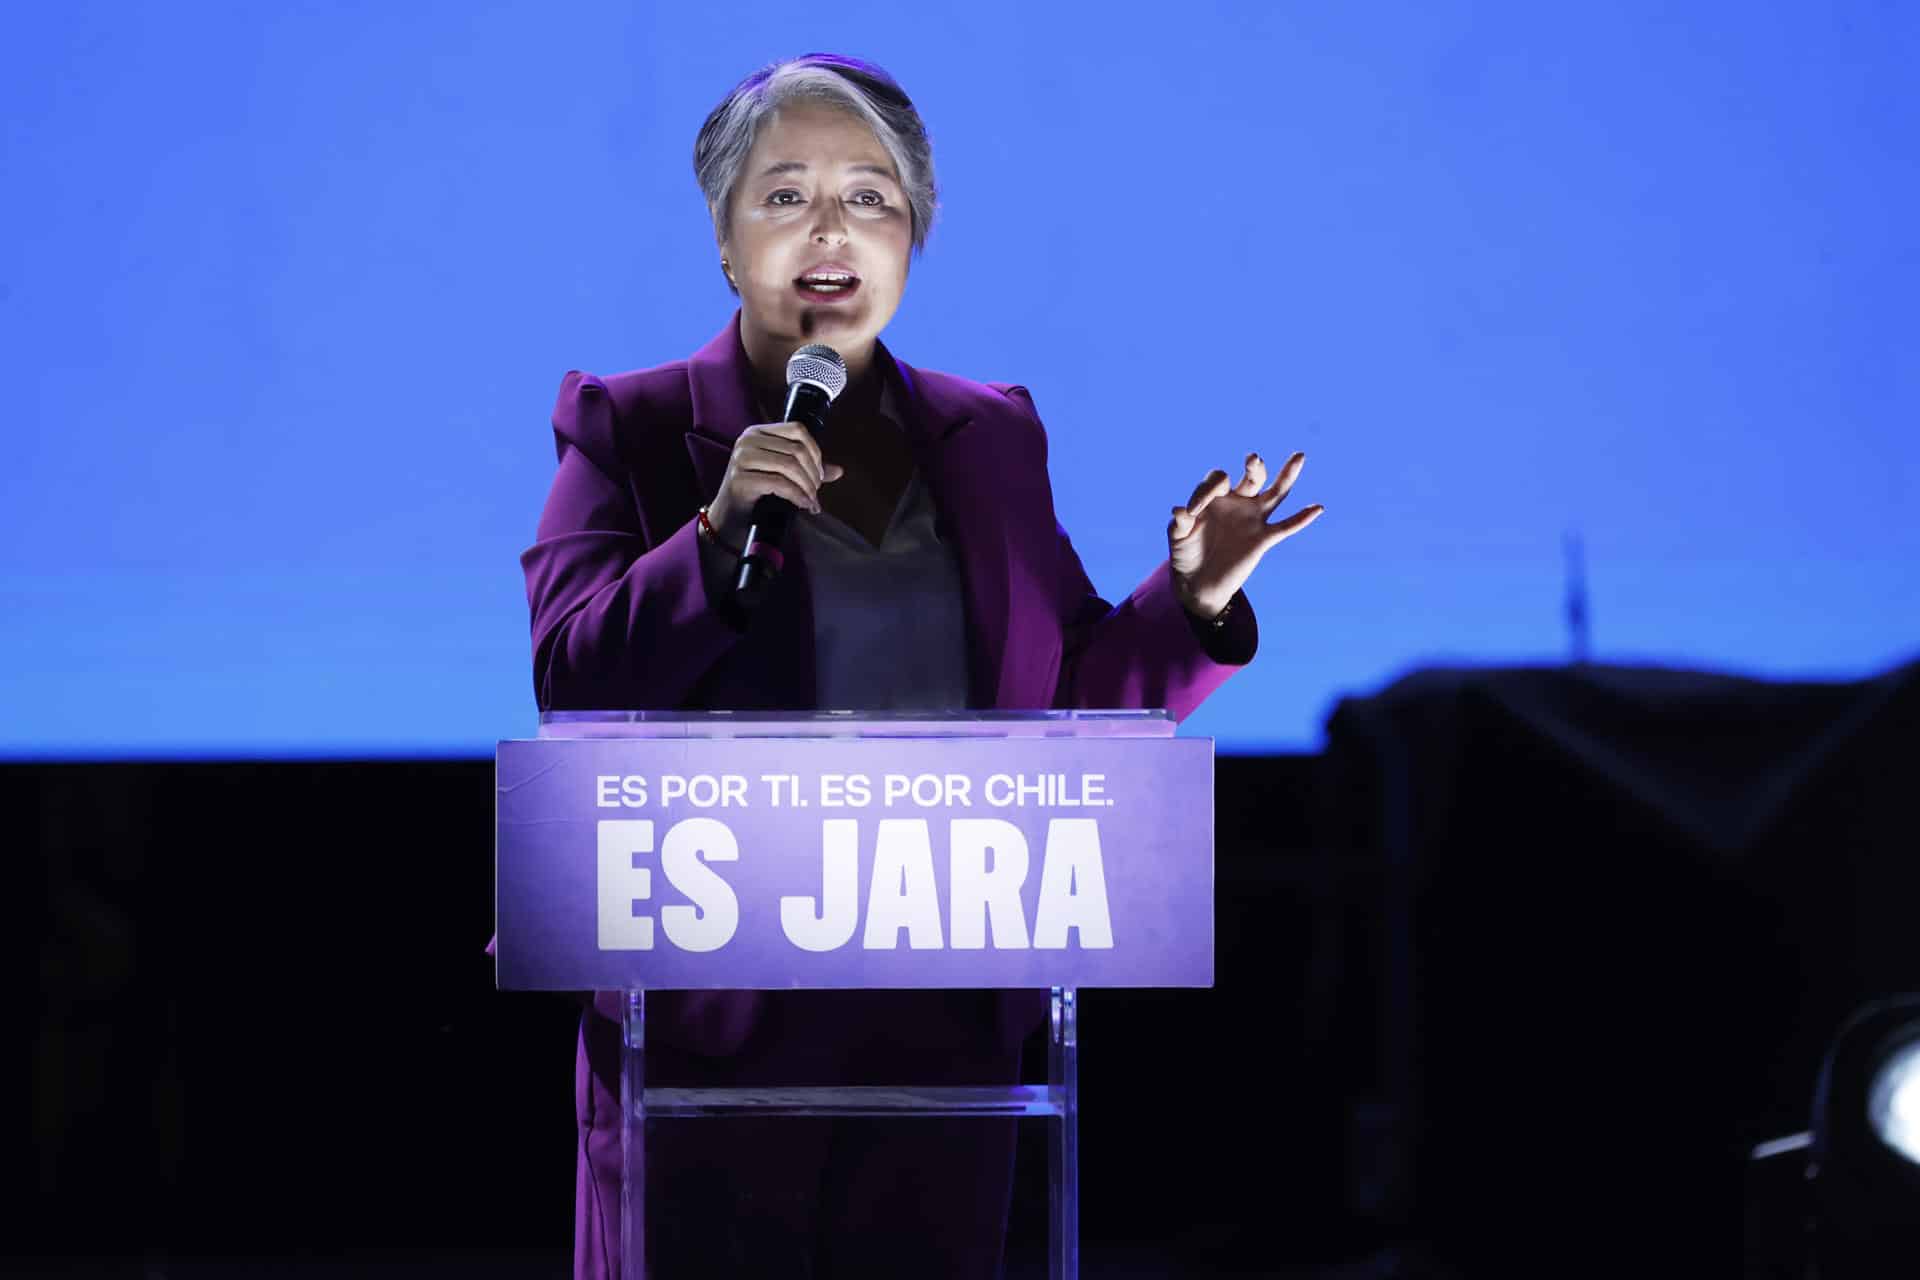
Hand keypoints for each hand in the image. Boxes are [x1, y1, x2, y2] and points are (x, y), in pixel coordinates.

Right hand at [706, 422, 844, 543]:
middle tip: (816, 493)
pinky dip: (797, 496)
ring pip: (790, 466)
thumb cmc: (756, 492)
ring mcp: (741, 458)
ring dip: (807, 487)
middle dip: (813, 475)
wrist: (728, 515)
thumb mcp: (782, 474)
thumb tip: (839, 471)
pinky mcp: (740, 479)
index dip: (815, 452)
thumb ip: (807, 469)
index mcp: (758, 432)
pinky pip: (779, 484)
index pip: (797, 430)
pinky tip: (803, 505)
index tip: (819, 475)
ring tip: (811, 501)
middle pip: (796, 450)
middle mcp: (748, 440)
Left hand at [1167, 451, 1323, 618]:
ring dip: (1286, 475)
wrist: (1198, 583)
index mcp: (1215, 496)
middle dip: (1254, 467)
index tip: (1191, 512)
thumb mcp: (1177, 538)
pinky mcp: (1263, 539)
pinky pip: (1286, 527)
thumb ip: (1179, 524)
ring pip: (1275, 493)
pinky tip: (1318, 507)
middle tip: (1252, 459)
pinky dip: (1302, 518)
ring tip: (1298, 456)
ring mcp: (1252, 519)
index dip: (1205, 491)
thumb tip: (1179, 510)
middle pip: (1251, 477)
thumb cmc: (1185, 554)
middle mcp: (1237, 502)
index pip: (1217, 480)